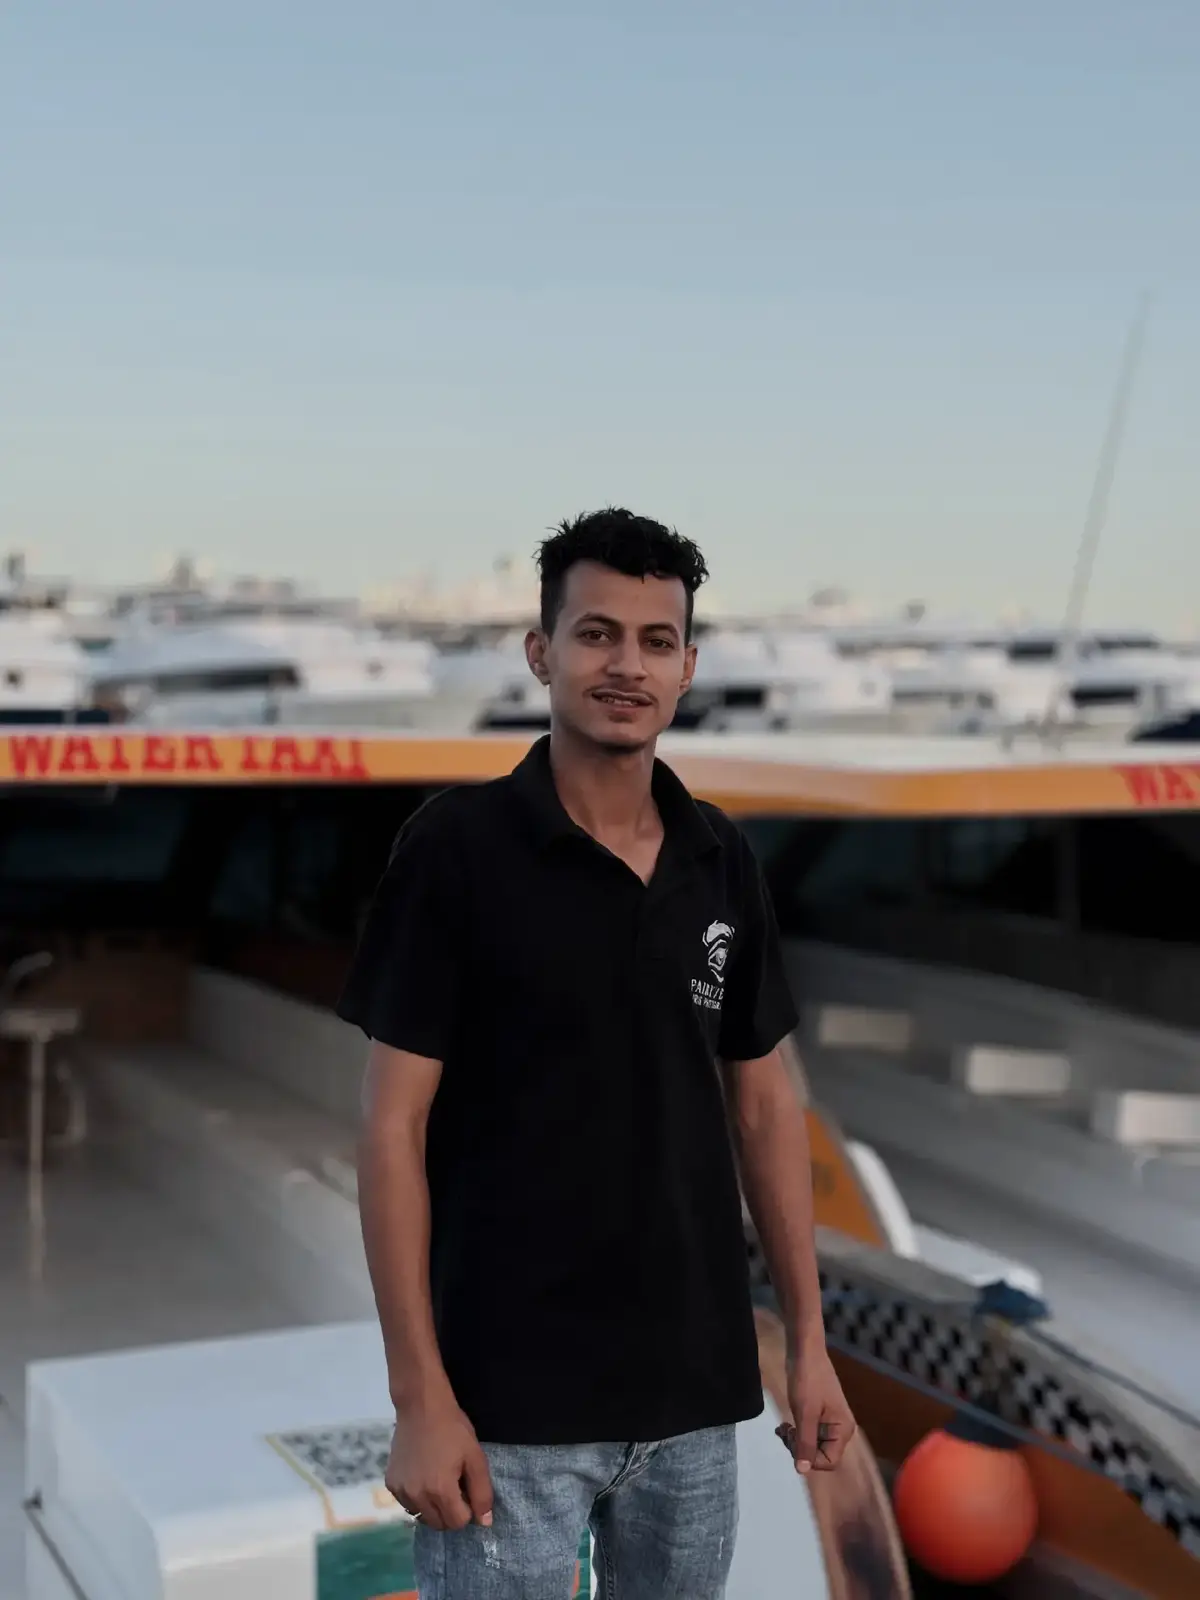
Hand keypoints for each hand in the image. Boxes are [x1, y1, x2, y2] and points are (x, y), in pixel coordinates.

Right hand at [385, 1393, 493, 1530]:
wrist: (421, 1407)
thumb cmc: (453, 1429)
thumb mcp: (475, 1457)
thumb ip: (482, 1493)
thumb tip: (485, 1523)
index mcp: (440, 1490)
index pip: (457, 1523)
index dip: (467, 1510)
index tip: (466, 1489)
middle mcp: (417, 1496)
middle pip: (439, 1524)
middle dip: (451, 1512)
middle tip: (454, 1485)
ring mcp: (400, 1491)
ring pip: (422, 1516)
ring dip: (433, 1507)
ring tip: (437, 1480)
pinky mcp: (390, 1483)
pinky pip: (407, 1504)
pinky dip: (417, 1498)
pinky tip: (422, 1476)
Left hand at [777, 1340, 855, 1474]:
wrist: (805, 1350)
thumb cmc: (807, 1380)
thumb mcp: (805, 1413)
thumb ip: (805, 1443)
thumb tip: (802, 1471)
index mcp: (843, 1430)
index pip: (828, 1462)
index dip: (809, 1459)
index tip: (793, 1441)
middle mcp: (840, 1429)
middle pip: (820, 1454)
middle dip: (799, 1448)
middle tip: (784, 1431)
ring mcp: (830, 1422)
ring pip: (812, 1444)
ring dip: (795, 1440)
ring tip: (782, 1427)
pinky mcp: (820, 1415)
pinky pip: (809, 1433)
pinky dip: (796, 1432)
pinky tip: (784, 1425)